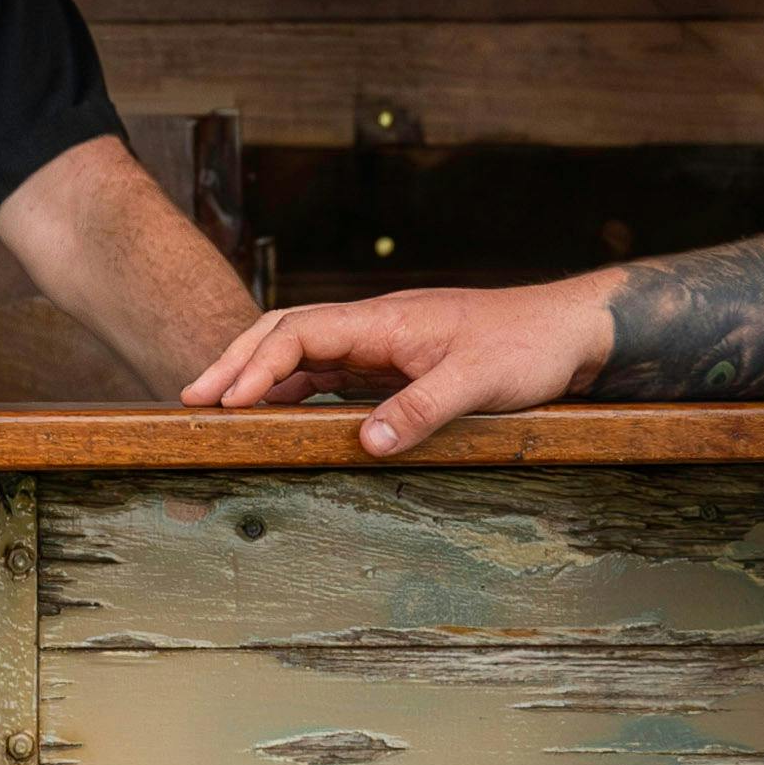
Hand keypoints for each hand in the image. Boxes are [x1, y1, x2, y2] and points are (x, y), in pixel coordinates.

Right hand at [175, 278, 603, 453]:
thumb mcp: (479, 382)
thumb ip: (422, 409)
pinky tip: (282, 410)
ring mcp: (384, 343)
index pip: (299, 332)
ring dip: (261, 374)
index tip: (226, 400)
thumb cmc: (528, 346)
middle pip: (286, 332)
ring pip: (304, 350)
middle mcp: (376, 326)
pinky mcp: (397, 362)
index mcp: (384, 320)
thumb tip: (367, 443)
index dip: (257, 365)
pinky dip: (296, 386)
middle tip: (194, 398)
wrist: (569, 331)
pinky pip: (332, 370)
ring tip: (220, 405)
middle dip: (237, 361)